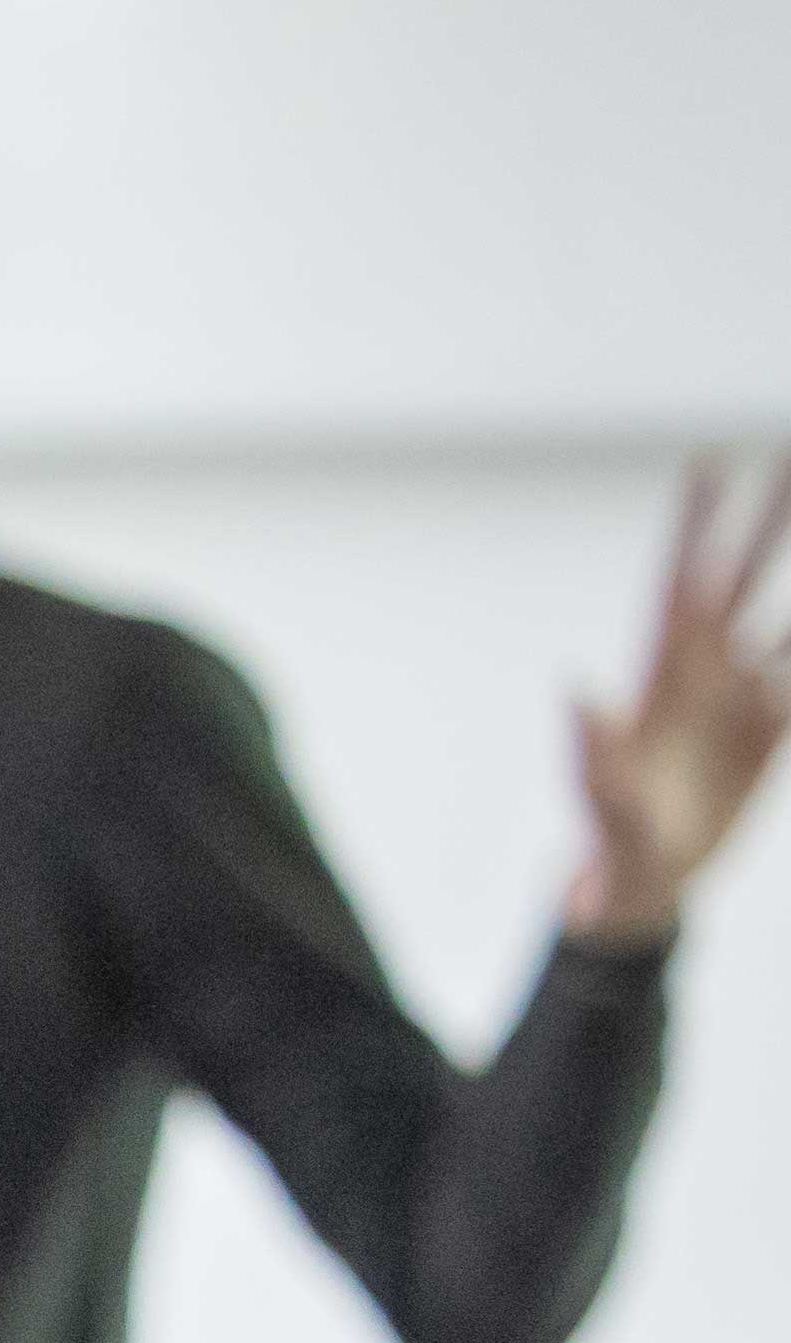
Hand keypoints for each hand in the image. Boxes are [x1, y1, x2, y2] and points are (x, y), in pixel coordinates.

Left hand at [569, 456, 790, 948]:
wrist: (648, 884)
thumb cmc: (614, 849)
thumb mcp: (603, 805)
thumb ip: (592, 751)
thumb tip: (574, 688)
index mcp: (662, 676)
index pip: (682, 583)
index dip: (695, 525)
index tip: (709, 462)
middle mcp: (705, 672)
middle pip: (739, 580)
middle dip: (767, 523)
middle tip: (787, 457)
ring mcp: (742, 695)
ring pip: (786, 618)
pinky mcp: (772, 727)